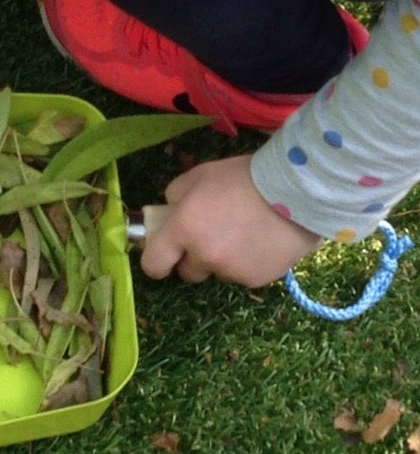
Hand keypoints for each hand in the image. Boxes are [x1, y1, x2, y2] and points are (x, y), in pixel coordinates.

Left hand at [139, 156, 317, 287]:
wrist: (301, 186)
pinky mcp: (256, 278)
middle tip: (216, 235)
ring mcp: (231, 270)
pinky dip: (250, 263)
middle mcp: (203, 255)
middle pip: (187, 272)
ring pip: (218, 273)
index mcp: (183, 230)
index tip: (167, 255)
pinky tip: (265, 241)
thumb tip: (168, 212)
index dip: (158, 261)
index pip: (153, 265)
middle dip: (195, 258)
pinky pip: (244, 275)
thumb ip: (175, 196)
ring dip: (225, 260)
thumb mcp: (202, 175)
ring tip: (247, 233)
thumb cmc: (247, 176)